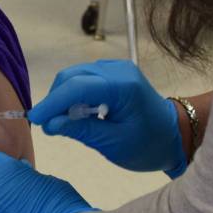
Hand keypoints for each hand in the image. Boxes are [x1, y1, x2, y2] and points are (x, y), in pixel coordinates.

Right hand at [28, 59, 185, 176]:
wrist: (176, 135)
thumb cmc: (149, 145)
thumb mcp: (114, 144)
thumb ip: (81, 131)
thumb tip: (50, 125)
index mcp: (123, 86)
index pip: (78, 87)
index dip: (52, 102)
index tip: (35, 119)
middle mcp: (117, 69)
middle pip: (72, 77)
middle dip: (55, 100)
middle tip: (48, 125)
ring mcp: (115, 68)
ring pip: (74, 77)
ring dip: (63, 98)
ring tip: (63, 122)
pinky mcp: (112, 73)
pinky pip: (83, 79)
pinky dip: (73, 96)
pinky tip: (77, 113)